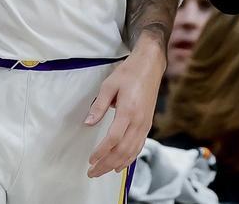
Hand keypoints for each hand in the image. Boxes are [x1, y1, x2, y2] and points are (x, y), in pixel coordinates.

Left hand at [84, 38, 164, 177]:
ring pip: (132, 151)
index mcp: (128, 110)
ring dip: (116, 164)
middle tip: (92, 173)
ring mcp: (145, 124)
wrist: (150, 66)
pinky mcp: (148, 124)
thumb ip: (98, 106)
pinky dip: (129, 158)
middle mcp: (139, 121)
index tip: (91, 160)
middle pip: (123, 149)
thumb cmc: (129, 73)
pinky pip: (139, 146)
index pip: (114, 138)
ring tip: (102, 172)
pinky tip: (120, 165)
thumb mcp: (108, 85)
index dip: (102, 151)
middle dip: (106, 164)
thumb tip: (88, 123)